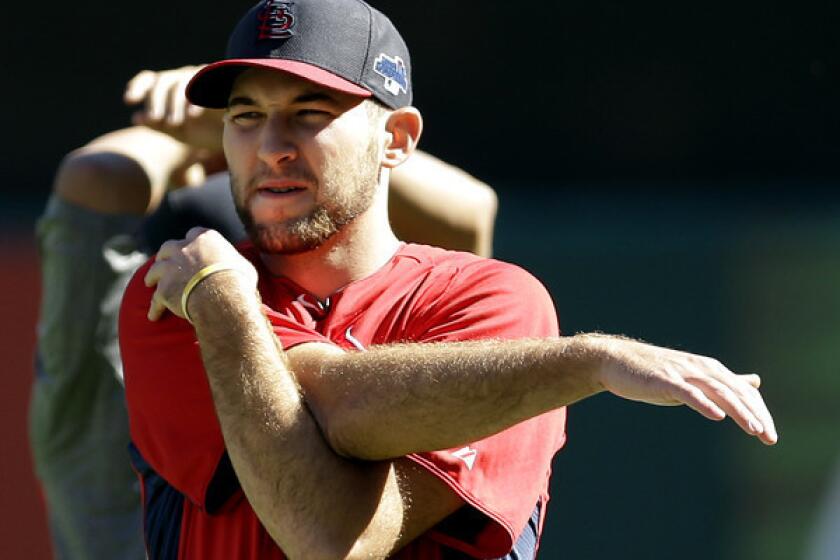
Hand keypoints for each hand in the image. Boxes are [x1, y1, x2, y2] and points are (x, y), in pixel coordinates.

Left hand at [124, 66, 224, 152]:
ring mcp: (204, 76)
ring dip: (174, 102)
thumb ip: (158, 125)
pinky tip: (193, 116)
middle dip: (156, 100)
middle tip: (157, 119)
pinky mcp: (221, 80)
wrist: (244, 138)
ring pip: (181, 80)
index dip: (137, 87)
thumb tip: (136, 117)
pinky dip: (196, 99)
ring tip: (175, 123)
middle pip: (163, 80)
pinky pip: (204, 83)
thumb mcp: (180, 133)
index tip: (129, 101)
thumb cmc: (209, 134)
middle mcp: (185, 78)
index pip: (149, 80)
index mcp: (170, 89)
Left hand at [144, 228, 257, 321]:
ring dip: (152, 276)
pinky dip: (154, 307)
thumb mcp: (243, 266)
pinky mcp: (163, 289)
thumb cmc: (238, 281)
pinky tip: (153, 315)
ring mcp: (170, 268)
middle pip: (168, 247)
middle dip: (166, 255)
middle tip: (165, 262)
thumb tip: (238, 268)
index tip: (192, 249)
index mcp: (205, 239)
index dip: (192, 243)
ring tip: (149, 283)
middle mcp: (184, 249)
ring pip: (154, 270)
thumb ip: (234, 263)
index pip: (194, 234)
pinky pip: (156, 299)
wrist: (223, 297)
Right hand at [587, 335, 777, 444]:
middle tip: (770, 439)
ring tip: (753, 429)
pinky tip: (716, 415)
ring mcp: (682, 373)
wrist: (615, 361)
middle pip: (735, 391)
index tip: (770, 436)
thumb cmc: (653, 373)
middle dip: (755, 415)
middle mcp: (700, 368)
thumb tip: (753, 382)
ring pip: (717, 391)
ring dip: (738, 410)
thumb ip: (724, 382)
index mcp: (710, 369)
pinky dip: (704, 403)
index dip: (759, 412)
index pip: (742, 391)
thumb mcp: (693, 377)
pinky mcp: (664, 380)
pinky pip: (688, 392)